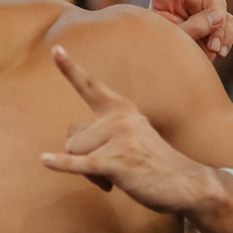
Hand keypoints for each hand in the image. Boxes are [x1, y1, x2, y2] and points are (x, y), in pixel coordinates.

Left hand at [40, 45, 209, 214]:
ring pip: (74, 153)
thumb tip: (66, 151)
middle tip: (116, 167)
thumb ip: (97, 135)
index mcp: (121, 109)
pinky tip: (44, 160)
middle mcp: (120, 118)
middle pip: (72, 138)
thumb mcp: (126, 138)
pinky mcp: (117, 162)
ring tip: (120, 174)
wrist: (188, 184)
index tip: (55, 48)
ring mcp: (120, 138)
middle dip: (85, 158)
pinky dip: (62, 164)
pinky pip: (80, 163)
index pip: (90, 86)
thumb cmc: (151, 163)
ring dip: (90, 172)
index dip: (70, 68)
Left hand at [148, 0, 232, 61]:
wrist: (174, 72)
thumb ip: (193, 26)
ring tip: (212, 48)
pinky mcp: (217, 22)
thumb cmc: (162, 53)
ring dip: (218, 28)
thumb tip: (218, 16)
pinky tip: (219, 52)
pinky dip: (225, 38)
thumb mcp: (172, 39)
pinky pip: (228, 23)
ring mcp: (203, 9)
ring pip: (219, 7)